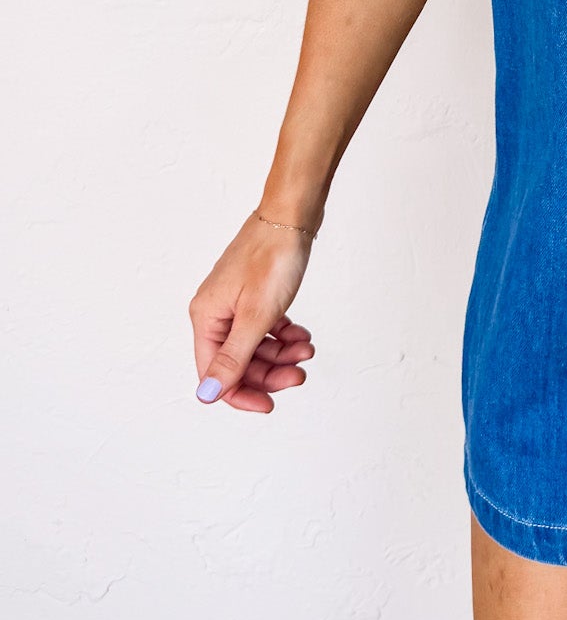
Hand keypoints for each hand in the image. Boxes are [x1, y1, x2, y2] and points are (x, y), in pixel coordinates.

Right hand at [188, 211, 317, 412]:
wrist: (292, 215)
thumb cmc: (273, 257)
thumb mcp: (256, 315)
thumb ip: (234, 358)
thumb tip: (207, 395)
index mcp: (206, 318)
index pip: (215, 374)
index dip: (241, 394)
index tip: (270, 405)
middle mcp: (216, 312)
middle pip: (238, 362)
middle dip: (270, 372)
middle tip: (300, 373)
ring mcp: (235, 303)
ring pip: (255, 346)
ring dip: (282, 354)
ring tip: (307, 348)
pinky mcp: (254, 294)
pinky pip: (265, 327)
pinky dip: (283, 335)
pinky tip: (301, 335)